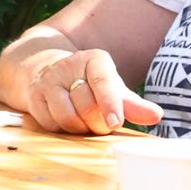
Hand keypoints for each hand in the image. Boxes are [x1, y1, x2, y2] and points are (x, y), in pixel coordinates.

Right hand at [14, 44, 160, 136]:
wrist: (45, 70)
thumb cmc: (88, 84)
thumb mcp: (112, 89)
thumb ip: (133, 104)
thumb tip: (157, 116)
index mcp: (95, 60)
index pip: (104, 81)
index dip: (110, 103)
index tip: (115, 122)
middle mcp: (69, 66)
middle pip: (88, 106)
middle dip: (98, 123)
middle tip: (103, 124)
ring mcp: (49, 81)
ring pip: (67, 117)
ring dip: (80, 128)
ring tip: (85, 122)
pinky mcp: (33, 96)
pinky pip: (51, 124)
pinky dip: (62, 129)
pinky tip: (66, 120)